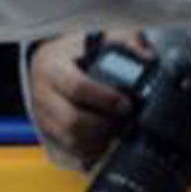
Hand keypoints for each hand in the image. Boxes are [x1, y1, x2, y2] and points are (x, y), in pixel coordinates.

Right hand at [26, 32, 149, 167]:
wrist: (50, 65)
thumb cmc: (75, 53)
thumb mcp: (97, 38)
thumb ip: (124, 41)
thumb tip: (147, 57)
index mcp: (51, 68)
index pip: (76, 88)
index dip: (105, 99)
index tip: (126, 104)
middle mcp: (42, 96)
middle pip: (72, 123)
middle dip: (105, 126)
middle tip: (127, 120)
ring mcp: (44, 119)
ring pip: (74, 142)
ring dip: (102, 140)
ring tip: (120, 129)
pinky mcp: (51, 136)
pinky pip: (74, 153)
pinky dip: (96, 151)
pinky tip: (109, 139)